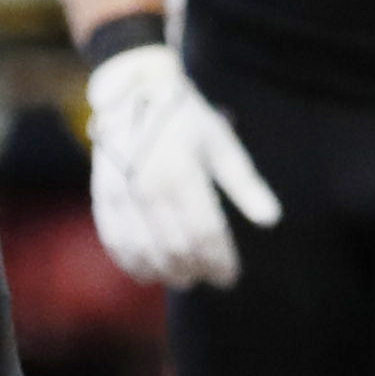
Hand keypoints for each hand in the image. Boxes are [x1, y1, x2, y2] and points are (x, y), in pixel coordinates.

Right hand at [82, 41, 280, 286]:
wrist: (133, 97)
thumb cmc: (186, 122)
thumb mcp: (222, 145)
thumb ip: (245, 185)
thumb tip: (272, 220)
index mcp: (182, 171)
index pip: (205, 233)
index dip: (220, 260)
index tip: (231, 275)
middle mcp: (147, 185)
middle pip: (176, 247)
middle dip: (197, 269)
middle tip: (211, 277)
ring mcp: (120, 194)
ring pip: (145, 251)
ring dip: (168, 272)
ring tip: (186, 278)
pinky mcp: (102, 198)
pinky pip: (116, 242)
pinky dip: (134, 264)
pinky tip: (151, 274)